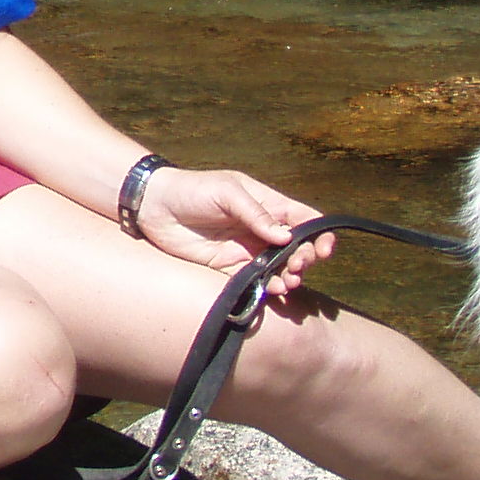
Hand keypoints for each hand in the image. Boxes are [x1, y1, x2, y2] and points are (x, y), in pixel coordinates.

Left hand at [131, 166, 329, 295]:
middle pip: (297, 248)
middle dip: (306, 259)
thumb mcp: (227, 192)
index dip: (320, 234)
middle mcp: (262, 230)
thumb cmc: (192, 190)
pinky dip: (268, 287)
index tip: (325, 249)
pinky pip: (255, 281)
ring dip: (290, 276)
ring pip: (280, 268)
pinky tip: (273, 288)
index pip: (303, 220)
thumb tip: (285, 237)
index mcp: (267, 205)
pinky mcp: (229, 269)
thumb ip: (257, 214)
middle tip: (299, 265)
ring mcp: (247, 251)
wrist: (154, 207)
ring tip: (289, 281)